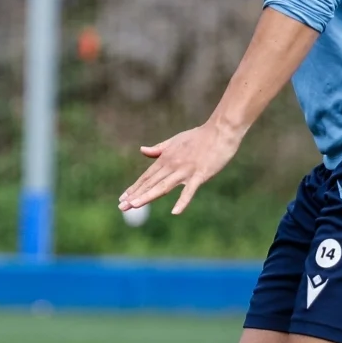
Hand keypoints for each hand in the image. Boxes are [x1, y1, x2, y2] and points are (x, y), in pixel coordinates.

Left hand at [120, 119, 242, 215]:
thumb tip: (142, 150)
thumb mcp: (174, 141)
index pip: (146, 176)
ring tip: (134, 205)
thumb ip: (158, 149)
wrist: (220, 130)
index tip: (122, 198)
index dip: (134, 187)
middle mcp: (172, 165)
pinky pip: (190, 190)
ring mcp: (185, 170)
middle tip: (121, 207)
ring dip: (148, 196)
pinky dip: (182, 201)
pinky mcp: (201, 174)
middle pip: (150, 183)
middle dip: (135, 195)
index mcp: (165, 159)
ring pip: (163, 186)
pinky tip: (175, 212)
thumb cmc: (198, 136)